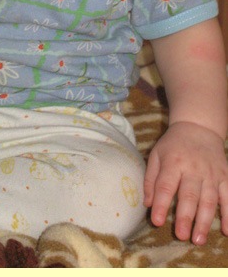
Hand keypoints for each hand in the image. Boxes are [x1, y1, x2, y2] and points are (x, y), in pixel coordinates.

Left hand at [144, 120, 227, 243]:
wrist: (198, 128)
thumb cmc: (173, 145)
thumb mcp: (156, 155)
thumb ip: (151, 179)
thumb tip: (147, 204)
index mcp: (173, 162)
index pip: (165, 186)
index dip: (161, 204)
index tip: (156, 222)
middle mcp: (193, 169)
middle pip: (189, 196)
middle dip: (185, 217)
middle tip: (181, 236)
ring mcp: (212, 174)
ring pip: (209, 201)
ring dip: (204, 222)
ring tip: (198, 240)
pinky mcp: (226, 178)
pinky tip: (227, 231)